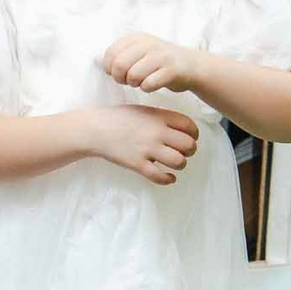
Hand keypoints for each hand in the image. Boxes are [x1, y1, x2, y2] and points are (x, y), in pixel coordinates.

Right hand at [81, 104, 200, 185]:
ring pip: (179, 162)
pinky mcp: (137, 164)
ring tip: (173, 164)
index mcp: (159, 116)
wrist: (96, 129)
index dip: (194, 134)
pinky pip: (160, 177)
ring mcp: (147, 149)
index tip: (190, 138)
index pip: (190, 126)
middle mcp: (156, 132)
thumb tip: (183, 130)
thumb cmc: (120, 118)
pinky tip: (168, 177)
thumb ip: (163, 118)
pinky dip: (168, 179)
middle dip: (189, 151)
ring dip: (180, 165)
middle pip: (189, 145)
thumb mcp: (144, 110)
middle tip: (182, 152)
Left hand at [102, 31, 212, 94]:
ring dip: (135, 84)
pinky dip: (148, 88)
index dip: (110, 68)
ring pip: (133, 76)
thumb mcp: (137, 53)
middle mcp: (148, 43)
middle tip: (129, 81)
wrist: (191, 66)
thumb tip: (95, 59)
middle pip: (119, 65)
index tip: (119, 73)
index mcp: (136, 38)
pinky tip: (153, 84)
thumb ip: (117, 56)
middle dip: (121, 78)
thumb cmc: (158, 62)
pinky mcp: (172, 69)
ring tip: (142, 81)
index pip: (110, 54)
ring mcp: (161, 55)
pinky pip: (149, 84)